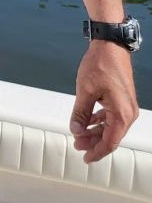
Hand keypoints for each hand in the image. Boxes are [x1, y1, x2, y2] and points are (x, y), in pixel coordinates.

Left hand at [70, 39, 138, 162]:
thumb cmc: (101, 63)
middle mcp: (128, 113)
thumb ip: (80, 113)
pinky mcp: (122, 99)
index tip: (85, 157)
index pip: (110, 142)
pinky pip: (111, 116)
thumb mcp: (85, 90)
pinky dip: (99, 121)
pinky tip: (88, 121)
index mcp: (121, 114)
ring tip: (79, 134)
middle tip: (76, 145)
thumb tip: (76, 129)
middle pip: (110, 136)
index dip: (96, 152)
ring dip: (95, 131)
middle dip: (93, 142)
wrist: (110, 45)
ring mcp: (126, 106)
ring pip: (110, 127)